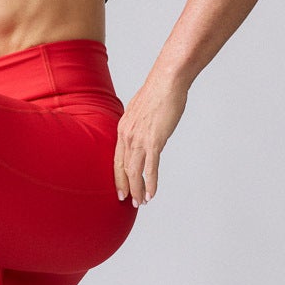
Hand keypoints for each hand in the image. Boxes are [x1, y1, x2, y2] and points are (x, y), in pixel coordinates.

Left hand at [114, 71, 188, 203]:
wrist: (167, 82)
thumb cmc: (158, 93)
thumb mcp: (141, 110)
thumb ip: (138, 124)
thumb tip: (143, 131)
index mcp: (123, 128)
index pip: (117, 159)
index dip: (118, 176)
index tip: (120, 189)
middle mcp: (127, 135)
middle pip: (123, 168)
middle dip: (126, 187)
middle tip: (129, 202)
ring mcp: (140, 139)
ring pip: (135, 171)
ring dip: (138, 189)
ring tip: (141, 202)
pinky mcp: (154, 141)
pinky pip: (150, 168)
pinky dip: (151, 183)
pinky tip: (152, 193)